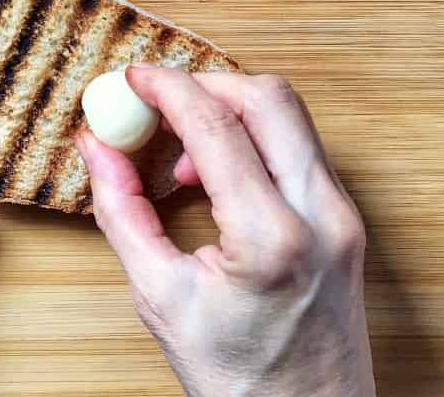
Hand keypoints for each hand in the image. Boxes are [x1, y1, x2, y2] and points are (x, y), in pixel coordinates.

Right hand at [77, 67, 373, 396]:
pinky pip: (300, 147)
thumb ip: (122, 211)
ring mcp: (343, 215)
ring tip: (182, 154)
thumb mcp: (160, 299)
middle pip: (269, 97)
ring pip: (291, 116)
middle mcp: (322, 214)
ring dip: (232, 110)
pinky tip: (217, 174)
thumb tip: (96, 147)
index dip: (168, 88)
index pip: (217, 126)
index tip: (132, 78)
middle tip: (160, 101)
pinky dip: (255, 138)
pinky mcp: (347, 219)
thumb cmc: (239, 383)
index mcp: (273, 238)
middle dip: (207, 84)